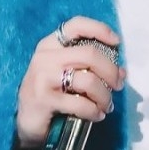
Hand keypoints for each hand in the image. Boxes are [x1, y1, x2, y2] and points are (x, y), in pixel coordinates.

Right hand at [16, 16, 125, 148]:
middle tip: (118, 85)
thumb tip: (121, 71)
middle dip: (111, 71)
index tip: (117, 42)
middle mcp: (45, 57)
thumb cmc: (51, 95)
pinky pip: (80, 103)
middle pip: (90, 54)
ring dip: (105, 96)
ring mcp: (42, 77)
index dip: (100, 30)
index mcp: (50, 45)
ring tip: (107, 105)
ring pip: (88, 80)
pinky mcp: (43, 100)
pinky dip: (94, 111)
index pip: (76, 25)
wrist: (26, 124)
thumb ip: (90, 68)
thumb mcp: (67, 74)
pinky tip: (97, 115)